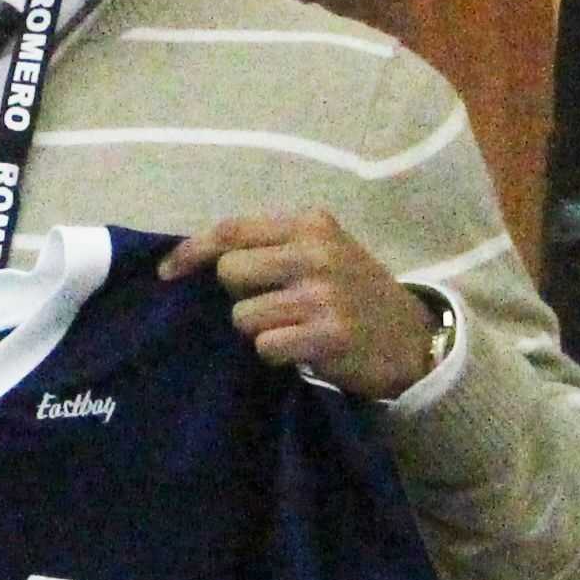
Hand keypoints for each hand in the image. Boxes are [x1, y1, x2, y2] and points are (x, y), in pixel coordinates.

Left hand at [160, 211, 437, 400]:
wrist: (412, 337)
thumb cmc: (353, 291)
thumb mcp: (321, 251)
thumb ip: (270, 246)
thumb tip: (196, 258)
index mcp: (310, 224)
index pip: (231, 229)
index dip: (191, 251)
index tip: (167, 272)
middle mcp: (316, 252)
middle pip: (230, 272)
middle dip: (239, 295)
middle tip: (272, 304)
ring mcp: (323, 293)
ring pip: (243, 315)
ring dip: (260, 329)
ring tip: (294, 328)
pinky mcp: (329, 334)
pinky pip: (267, 346)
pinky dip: (278, 354)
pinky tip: (304, 350)